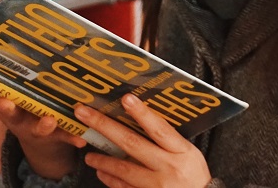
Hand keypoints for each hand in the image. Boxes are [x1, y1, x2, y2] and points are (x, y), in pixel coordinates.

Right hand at [0, 87, 86, 179]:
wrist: (40, 141)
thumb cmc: (20, 111)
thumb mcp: (2, 99)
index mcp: (7, 109)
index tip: (1, 99)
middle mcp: (20, 121)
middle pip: (13, 117)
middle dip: (11, 112)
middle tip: (9, 105)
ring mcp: (38, 129)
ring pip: (40, 128)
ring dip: (44, 125)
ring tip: (50, 120)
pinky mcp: (57, 135)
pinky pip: (65, 136)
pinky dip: (73, 137)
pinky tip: (81, 138)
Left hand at [76, 93, 211, 187]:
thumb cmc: (194, 175)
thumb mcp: (188, 153)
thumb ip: (167, 140)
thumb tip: (138, 117)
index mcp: (181, 151)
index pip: (159, 128)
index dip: (142, 113)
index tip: (126, 98)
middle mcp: (169, 168)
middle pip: (133, 144)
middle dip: (105, 127)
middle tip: (84, 114)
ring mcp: (158, 186)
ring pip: (124, 169)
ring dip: (103, 160)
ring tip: (89, 154)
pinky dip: (111, 179)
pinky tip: (101, 172)